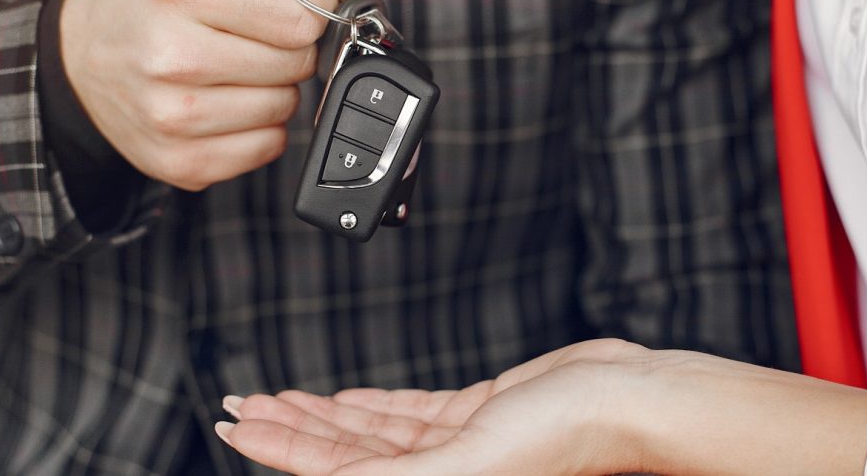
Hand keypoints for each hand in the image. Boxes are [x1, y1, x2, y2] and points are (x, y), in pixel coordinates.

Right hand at [60, 0, 337, 190]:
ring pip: (284, 107)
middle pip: (296, 63)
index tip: (286, 7)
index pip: (297, 19)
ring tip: (231, 70)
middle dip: (285, 48)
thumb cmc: (150, 3)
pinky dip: (259, 127)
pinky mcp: (180, 160)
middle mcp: (171, 57)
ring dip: (273, 88)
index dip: (304, 11)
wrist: (82, 55)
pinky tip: (225, 103)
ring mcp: (173, 116)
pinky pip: (268, 148)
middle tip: (247, 39)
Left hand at [215, 339, 866, 474]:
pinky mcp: (483, 414)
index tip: (238, 424)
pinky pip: (413, 412)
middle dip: (290, 428)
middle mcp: (442, 474)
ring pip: (374, 430)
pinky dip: (374, 403)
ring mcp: (461, 444)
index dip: (279, 449)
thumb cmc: (565, 438)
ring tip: (278, 398)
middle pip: (345, 452)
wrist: (628, 399)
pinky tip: (345, 398)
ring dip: (324, 412)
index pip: (335, 475)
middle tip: (242, 404)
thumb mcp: (463, 463)